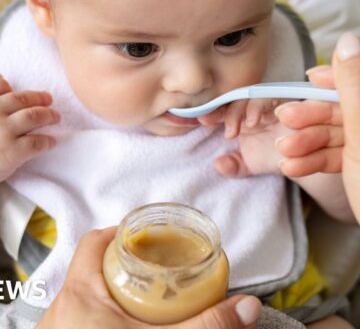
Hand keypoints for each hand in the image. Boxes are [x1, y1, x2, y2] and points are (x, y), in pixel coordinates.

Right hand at [0, 76, 59, 181]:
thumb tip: (3, 79)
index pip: (0, 86)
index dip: (13, 87)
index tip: (28, 92)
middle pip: (20, 99)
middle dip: (38, 98)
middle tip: (49, 99)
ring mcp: (2, 133)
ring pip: (32, 117)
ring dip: (48, 115)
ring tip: (56, 117)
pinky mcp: (11, 152)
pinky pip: (36, 142)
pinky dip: (47, 141)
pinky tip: (51, 143)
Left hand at [36, 227, 261, 328]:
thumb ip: (204, 325)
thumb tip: (247, 307)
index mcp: (79, 297)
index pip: (92, 243)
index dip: (119, 231)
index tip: (143, 234)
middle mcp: (62, 309)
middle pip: (90, 265)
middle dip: (122, 259)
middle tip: (151, 260)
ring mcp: (59, 327)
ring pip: (86, 290)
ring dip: (113, 284)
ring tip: (142, 285)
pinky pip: (82, 312)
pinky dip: (105, 307)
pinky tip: (125, 317)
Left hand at [199, 98, 287, 176]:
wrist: (306, 158)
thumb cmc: (276, 156)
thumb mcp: (251, 164)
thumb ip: (234, 166)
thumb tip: (217, 165)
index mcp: (242, 119)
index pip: (223, 109)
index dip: (211, 112)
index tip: (201, 120)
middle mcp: (254, 108)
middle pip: (234, 99)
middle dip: (222, 110)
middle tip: (211, 124)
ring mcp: (270, 104)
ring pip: (250, 95)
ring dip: (239, 109)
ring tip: (233, 130)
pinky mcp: (286, 101)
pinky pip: (272, 96)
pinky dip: (260, 106)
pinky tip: (253, 122)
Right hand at [275, 32, 359, 221]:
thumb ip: (354, 88)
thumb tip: (346, 43)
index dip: (337, 77)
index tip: (309, 79)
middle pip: (344, 110)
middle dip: (311, 118)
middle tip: (285, 120)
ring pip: (335, 135)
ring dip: (305, 144)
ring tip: (285, 154)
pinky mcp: (359, 165)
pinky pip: (334, 156)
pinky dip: (312, 161)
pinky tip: (293, 167)